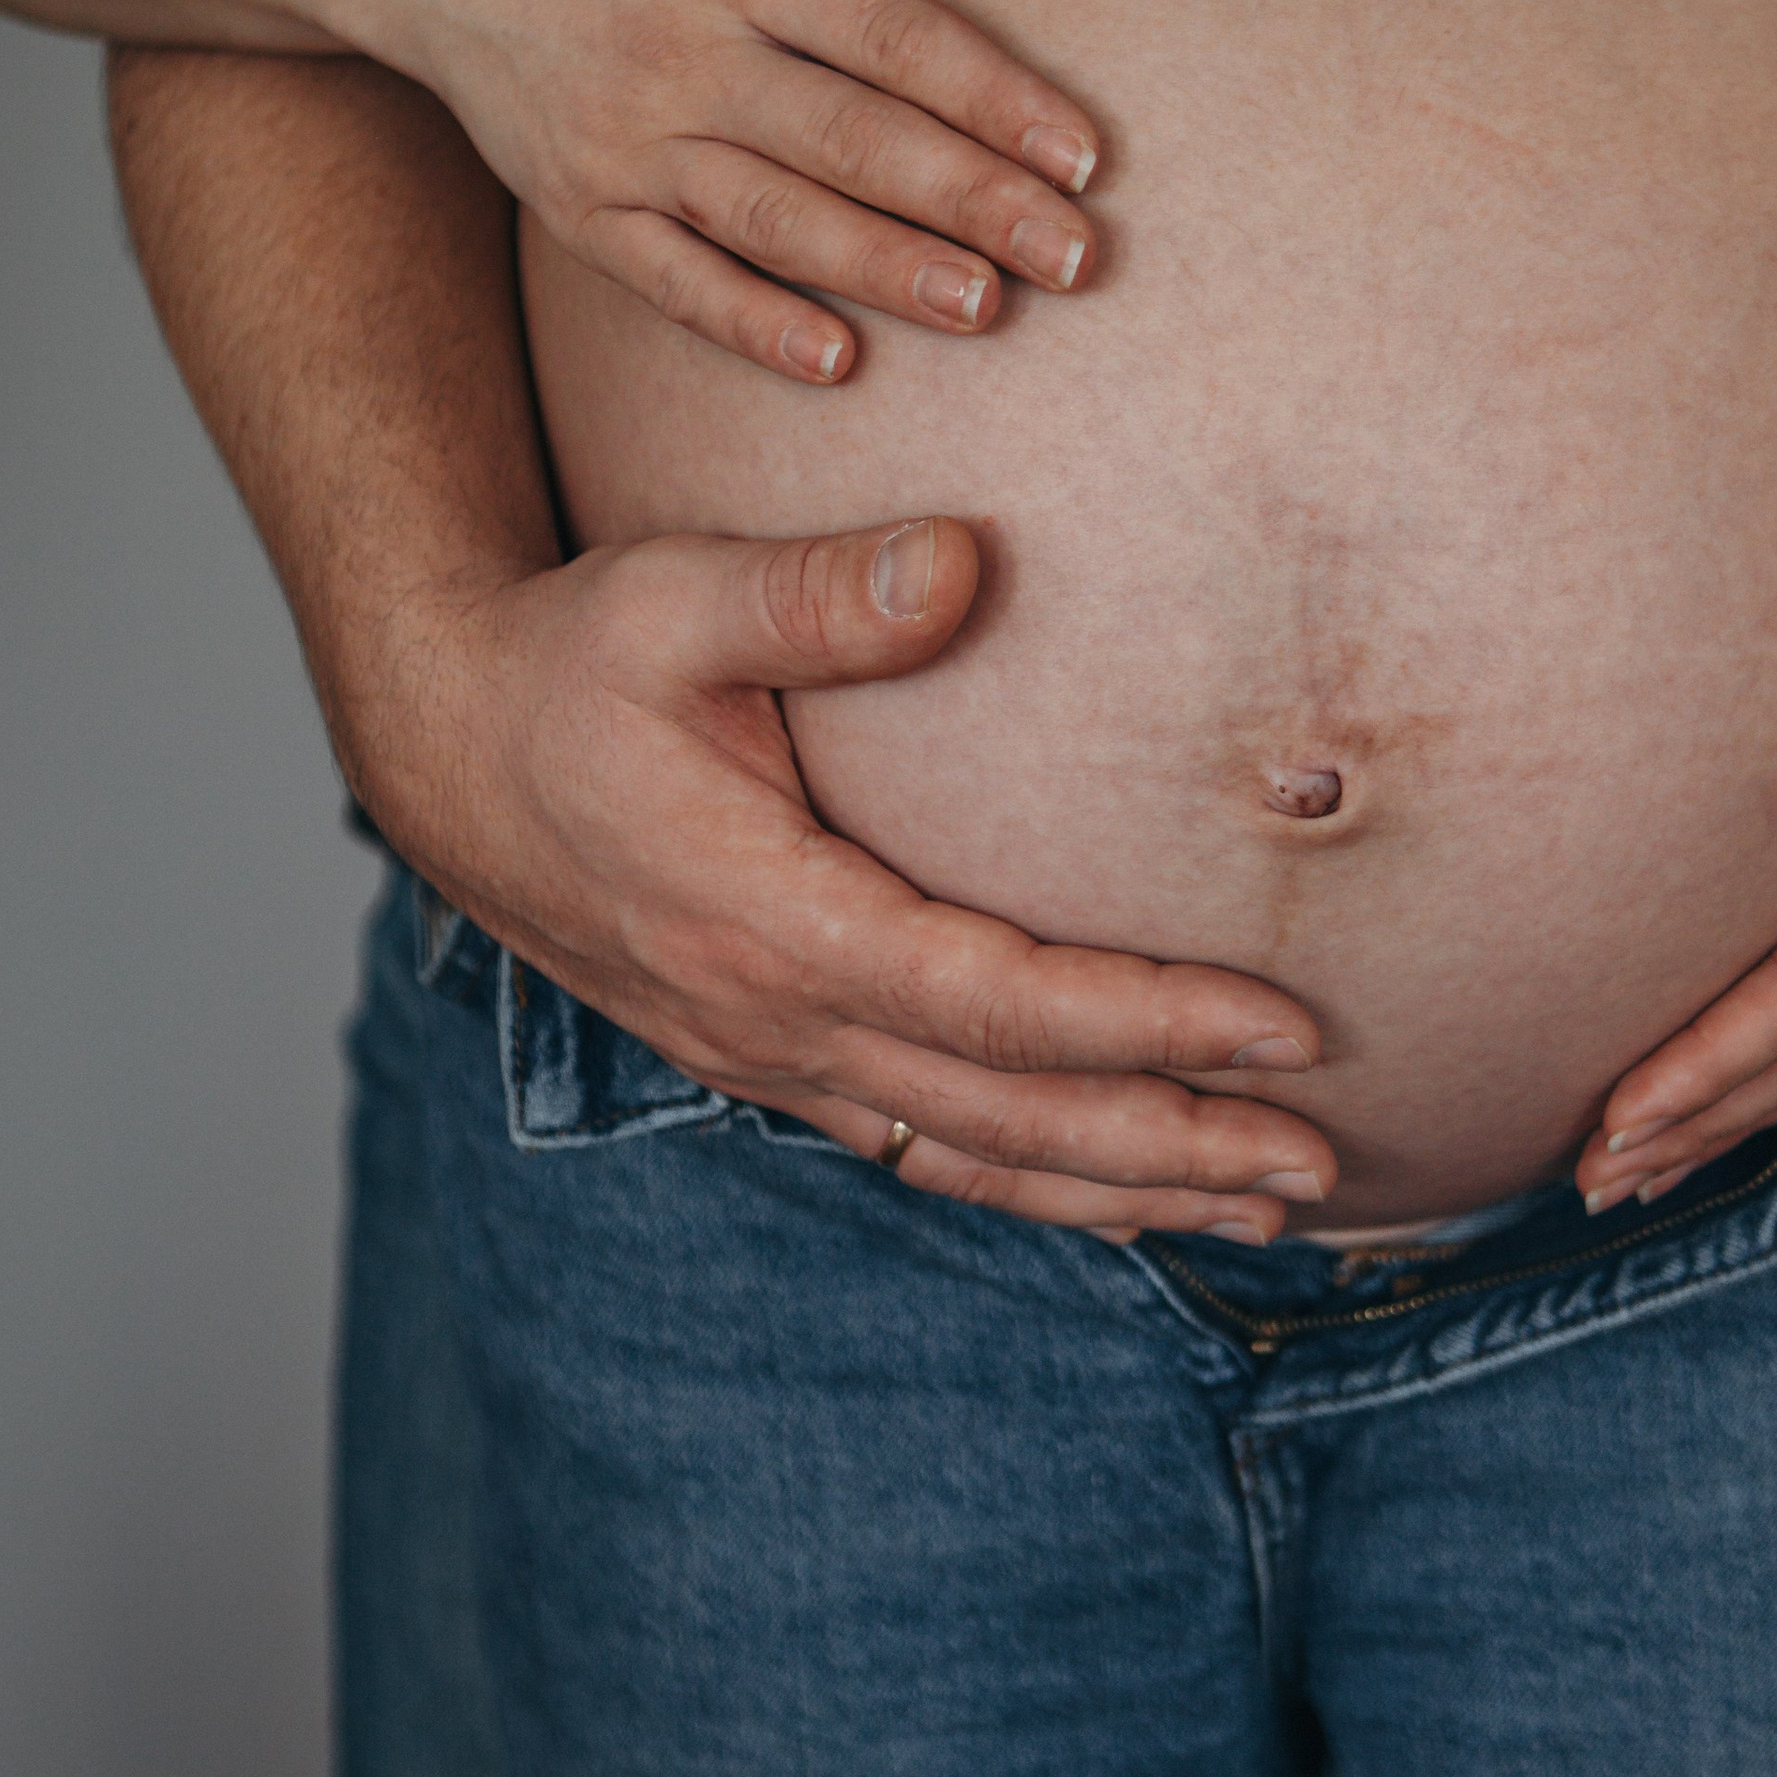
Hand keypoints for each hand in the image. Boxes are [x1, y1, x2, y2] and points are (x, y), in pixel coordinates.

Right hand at [352, 511, 1335, 1240]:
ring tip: (1269, 1212)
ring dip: (1124, 1191)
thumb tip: (964, 564)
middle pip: (1007, 1119)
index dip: (1147, 1025)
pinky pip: (925, 1150)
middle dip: (1174, 1148)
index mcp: (771, 918)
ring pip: (972, 1160)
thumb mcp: (673, 597)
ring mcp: (771, 1057)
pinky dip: (1036, 1182)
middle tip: (1326, 1167)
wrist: (450, 749)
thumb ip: (819, 591)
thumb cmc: (573, 660)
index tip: (1282, 1026)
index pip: (997, 1002)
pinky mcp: (773, 1060)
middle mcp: (777, 1018)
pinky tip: (1125, 1194)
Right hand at [373, 0, 1100, 382]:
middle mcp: (682, 50)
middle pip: (851, 138)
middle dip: (972, 202)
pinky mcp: (578, 208)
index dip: (994, 98)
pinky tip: (834, 360)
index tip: (1084, 157)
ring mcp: (625, 140)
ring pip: (775, 217)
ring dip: (884, 268)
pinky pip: (672, 279)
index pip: (891, 37)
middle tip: (1076, 261)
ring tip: (986, 309)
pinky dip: (750, 322)